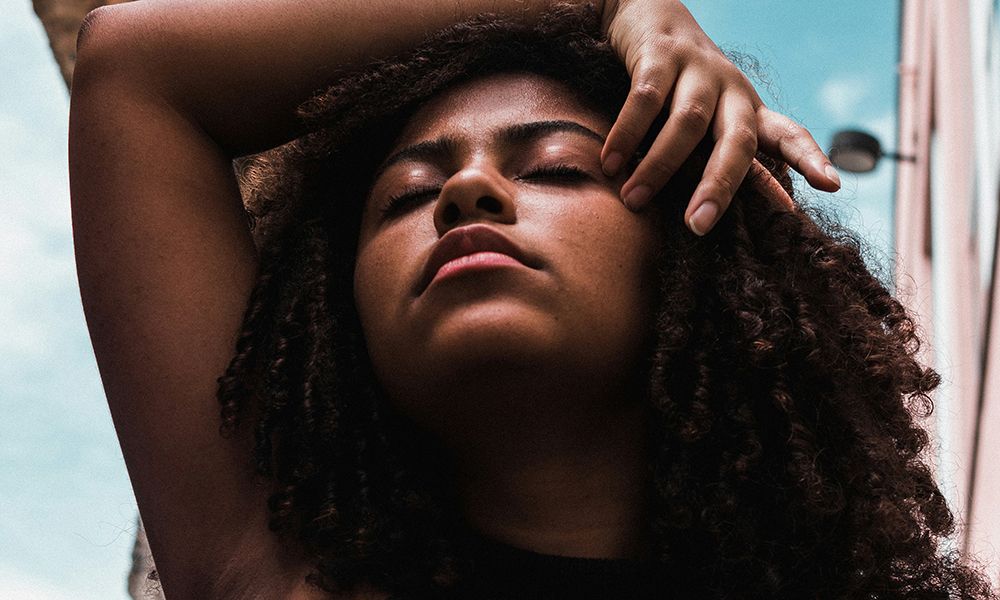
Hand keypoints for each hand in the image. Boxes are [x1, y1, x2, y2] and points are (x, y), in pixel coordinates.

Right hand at [600, 0, 840, 234]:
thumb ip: (739, 157)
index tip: (830, 185)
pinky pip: (645, 100)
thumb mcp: (713, 117)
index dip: (809, 158)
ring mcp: (697, 69)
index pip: (786, 134)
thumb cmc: (683, 83)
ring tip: (633, 199)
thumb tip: (785, 203)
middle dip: (720, 184)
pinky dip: (627, 133)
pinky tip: (610, 163)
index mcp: (747, 108)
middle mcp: (730, 88)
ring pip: (687, 123)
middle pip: (737, 140)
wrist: (647, 9)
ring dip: (659, 165)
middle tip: (697, 226)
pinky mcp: (661, 54)